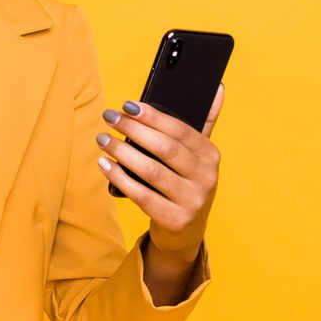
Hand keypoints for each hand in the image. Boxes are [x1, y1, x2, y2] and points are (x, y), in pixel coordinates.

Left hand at [95, 83, 224, 260]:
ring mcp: (192, 201)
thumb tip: (217, 88)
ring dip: (122, 152)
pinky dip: (119, 178)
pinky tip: (105, 165)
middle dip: (133, 129)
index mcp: (211, 156)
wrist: (186, 232)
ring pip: (151, 171)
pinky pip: (141, 195)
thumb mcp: (198, 156)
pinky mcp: (174, 219)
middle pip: (165, 148)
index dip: (153, 116)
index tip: (127, 105)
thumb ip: (205, 123)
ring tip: (103, 139)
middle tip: (109, 117)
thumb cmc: (186, 183)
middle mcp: (206, 178)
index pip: (180, 130)